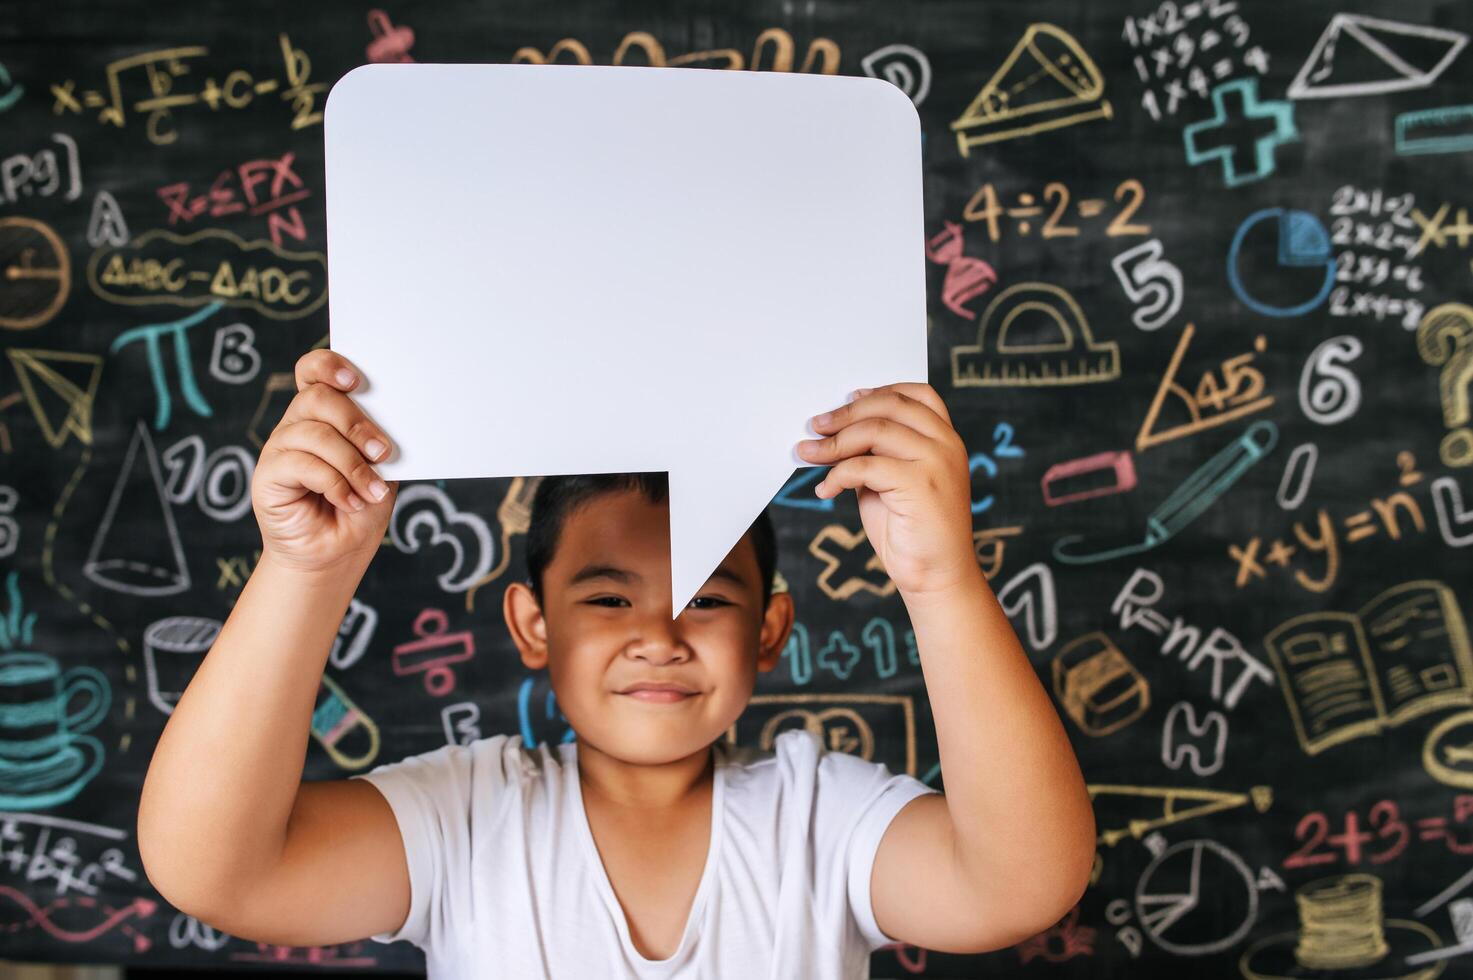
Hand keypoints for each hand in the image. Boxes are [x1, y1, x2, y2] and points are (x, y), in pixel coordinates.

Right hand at [251, 349, 398, 573]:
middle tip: (383, 453)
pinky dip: (335, 484)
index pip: (314, 371)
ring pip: (316, 433)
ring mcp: (280, 448)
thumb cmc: (360, 506)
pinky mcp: (267, 475)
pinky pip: (302, 463)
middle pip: (318, 397)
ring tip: (373, 491)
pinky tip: (350, 501)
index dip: (330, 366)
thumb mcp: (380, 469)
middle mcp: (297, 424)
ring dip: (353, 464)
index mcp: (323, 414)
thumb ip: (377, 442)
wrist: (337, 554)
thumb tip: (391, 423)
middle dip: (357, 424)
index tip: (357, 381)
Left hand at [796, 383, 977, 599]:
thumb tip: (834, 432)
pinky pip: (866, 466)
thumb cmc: (911, 530)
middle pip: (891, 406)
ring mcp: (937, 462)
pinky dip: (837, 475)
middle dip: (845, 414)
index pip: (917, 394)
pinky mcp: (921, 485)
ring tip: (808, 454)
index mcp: (946, 439)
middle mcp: (947, 444)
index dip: (880, 391)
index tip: (848, 399)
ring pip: (875, 431)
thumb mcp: (892, 481)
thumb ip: (876, 453)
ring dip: (833, 443)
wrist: (936, 576)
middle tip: (815, 426)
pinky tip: (825, 490)